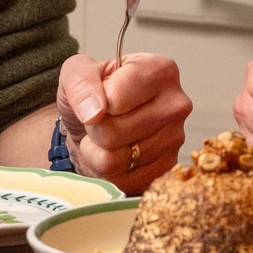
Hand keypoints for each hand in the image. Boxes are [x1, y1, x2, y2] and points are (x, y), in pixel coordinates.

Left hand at [58, 54, 189, 192]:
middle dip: (94, 130)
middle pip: (114, 132)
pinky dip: (108, 173)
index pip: (115, 100)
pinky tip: (115, 153)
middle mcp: (176, 104)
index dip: (94, 103)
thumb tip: (94, 113)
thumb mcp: (77, 73)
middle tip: (99, 120)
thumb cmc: (93, 92)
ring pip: (115, 161)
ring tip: (105, 137)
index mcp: (160, 70)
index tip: (99, 97)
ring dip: (97, 153)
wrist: (98, 121)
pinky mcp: (167, 168)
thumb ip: (81, 84)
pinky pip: (122, 182)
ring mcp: (175, 139)